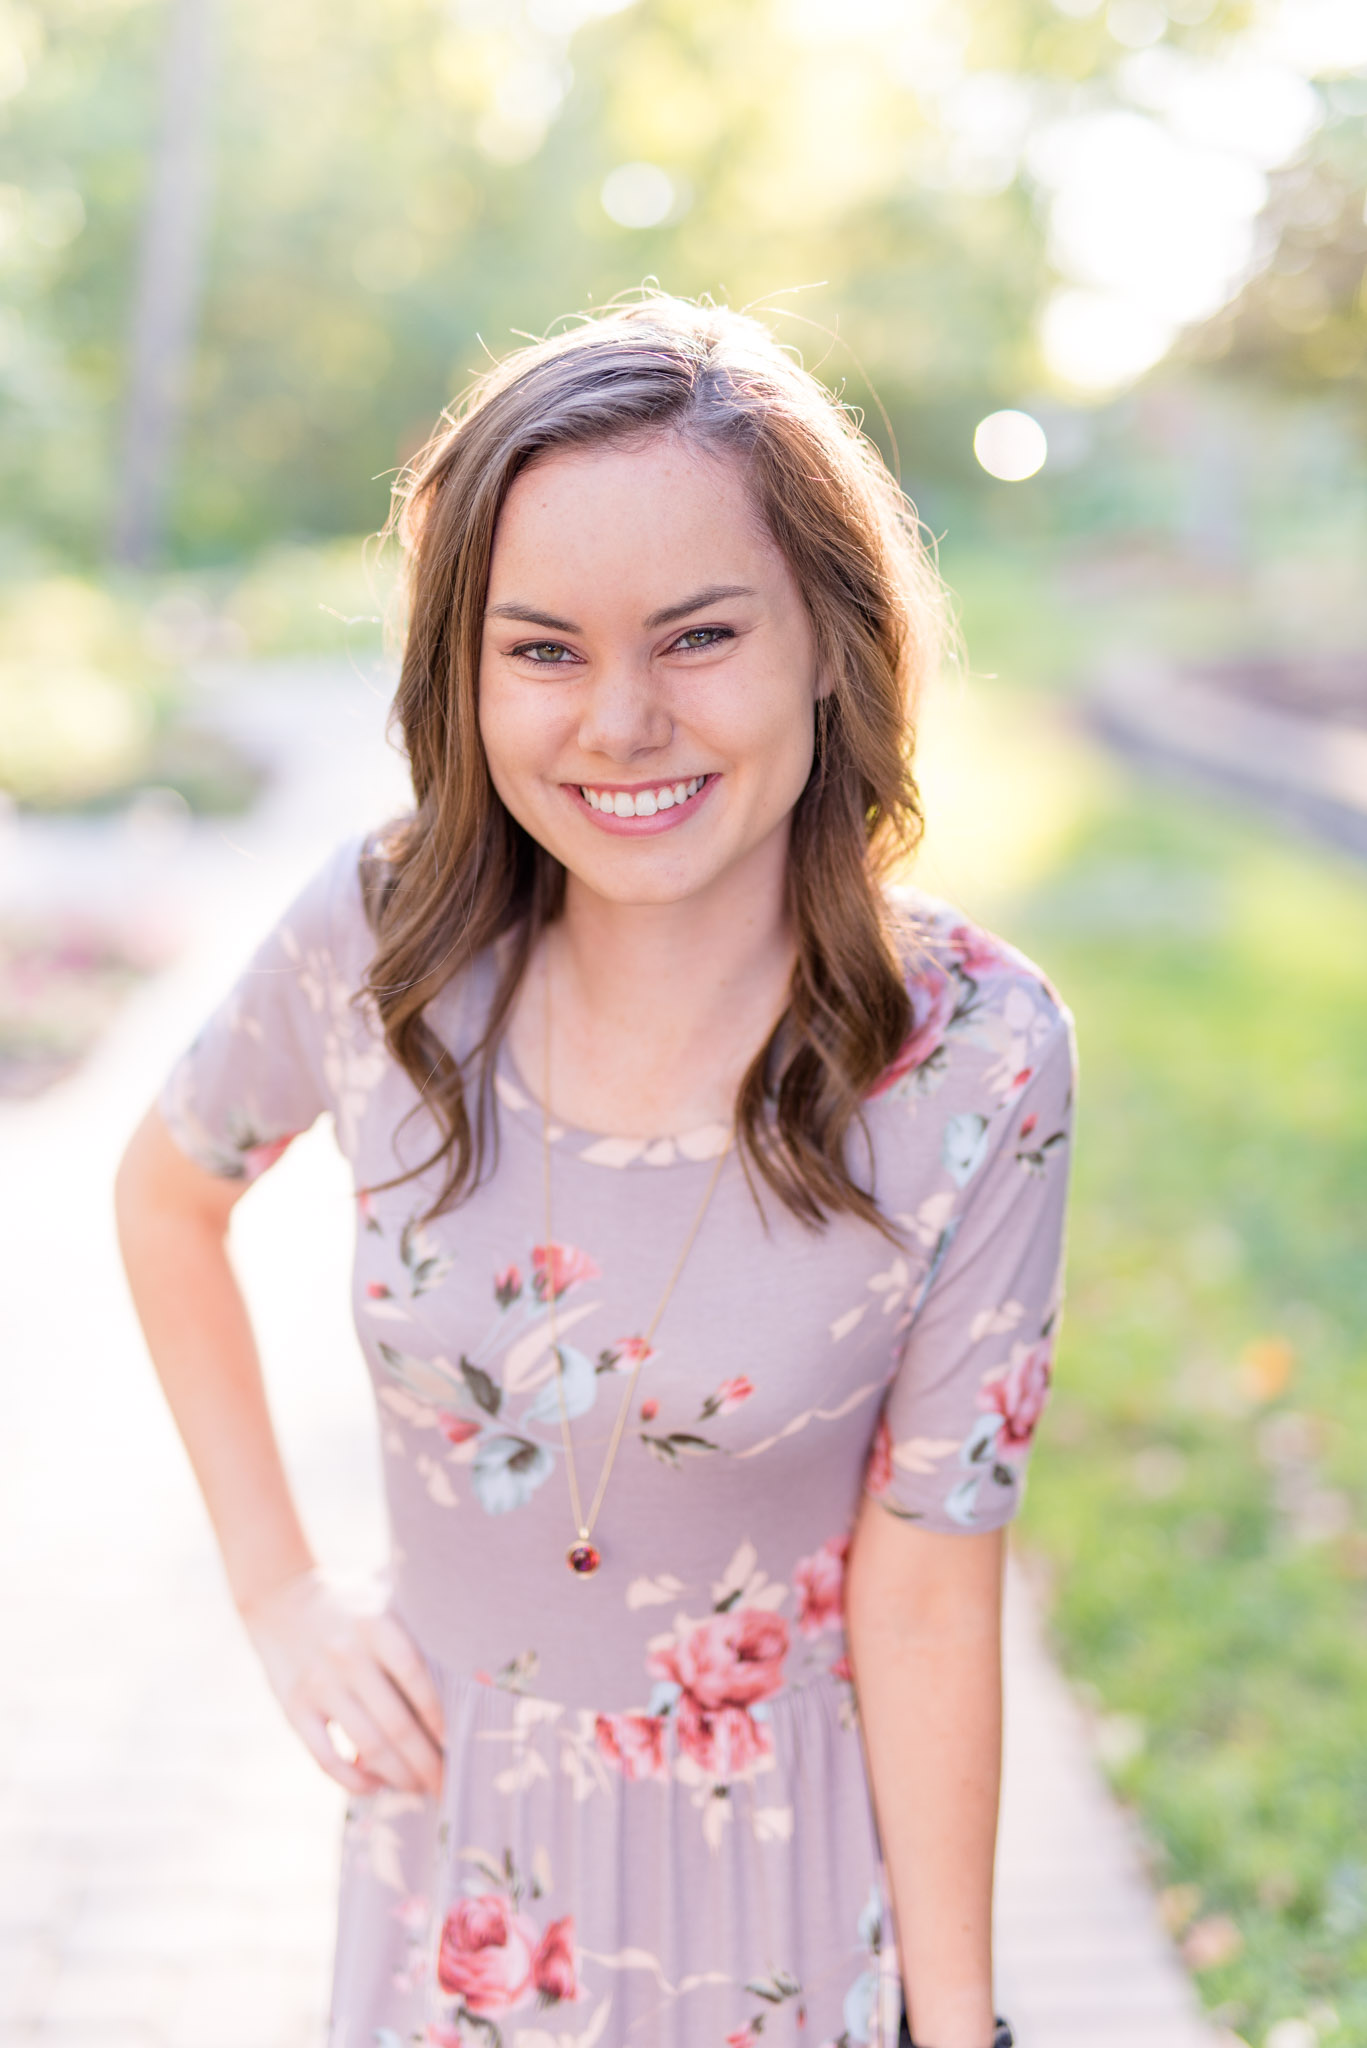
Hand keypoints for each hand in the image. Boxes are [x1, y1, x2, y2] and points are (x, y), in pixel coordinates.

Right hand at [240, 1566, 445, 1796]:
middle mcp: (348, 1656)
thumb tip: (474, 1680)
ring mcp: (318, 1685)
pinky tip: (375, 1786)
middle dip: (428, 1763)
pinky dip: (353, 1780)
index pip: (417, 1680)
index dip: (441, 1718)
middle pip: (397, 1724)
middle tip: (448, 1786)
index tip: (459, 1745)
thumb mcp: (386, 1602)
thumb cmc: (352, 1605)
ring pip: (367, 1746)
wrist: (280, 1596)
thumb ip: (419, 1636)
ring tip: (420, 1788)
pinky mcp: (293, 1709)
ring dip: (399, 1776)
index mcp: (376, 1625)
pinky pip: (326, 1758)